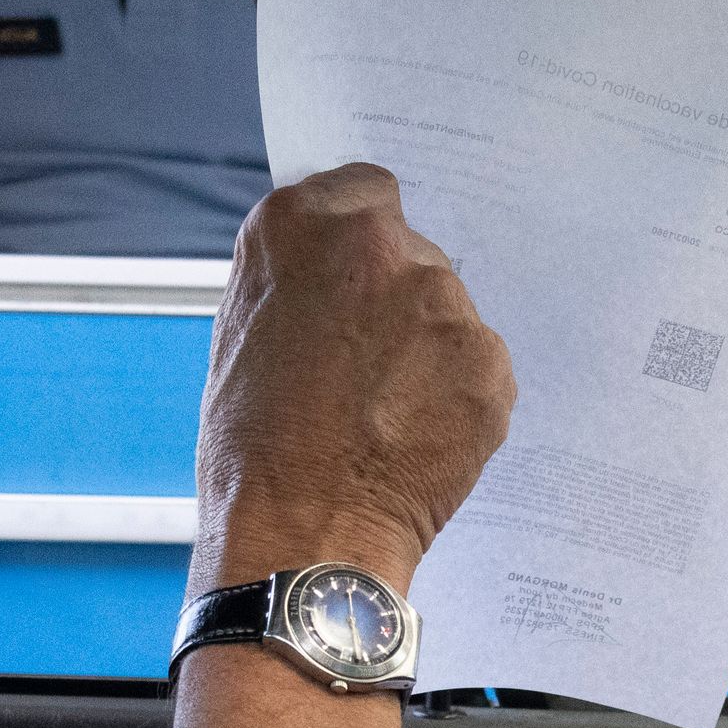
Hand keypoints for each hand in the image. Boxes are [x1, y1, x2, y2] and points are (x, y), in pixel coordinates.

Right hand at [194, 164, 514, 588]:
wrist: (300, 535)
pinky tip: (414, 436)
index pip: (367, 191)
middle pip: (414, 255)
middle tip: (362, 369)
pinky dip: (458, 398)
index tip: (359, 276)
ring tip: (382, 415)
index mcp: (305, 223)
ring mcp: (442, 303)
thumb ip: (295, 273)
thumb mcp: (239, 332)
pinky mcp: (487, 363)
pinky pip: (479, 368)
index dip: (365, 242)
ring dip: (430, 353)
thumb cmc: (254, 447)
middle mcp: (381, 248)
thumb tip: (333, 263)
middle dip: (397, 302)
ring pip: (450, 314)